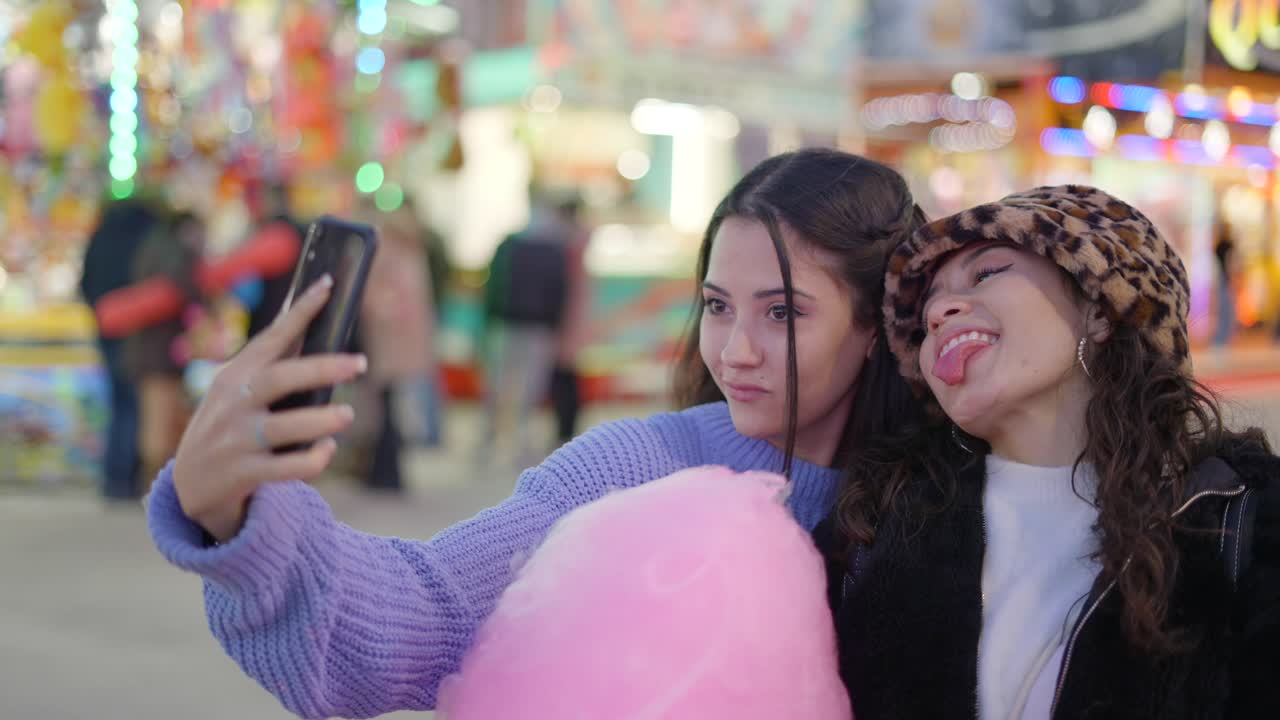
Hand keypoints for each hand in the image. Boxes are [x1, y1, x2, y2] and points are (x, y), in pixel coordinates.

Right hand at [172, 275, 365, 541]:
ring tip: (347, 414)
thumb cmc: (230, 424)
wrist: (191, 484)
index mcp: (236, 375)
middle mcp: (233, 403)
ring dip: (322, 419)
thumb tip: (313, 323)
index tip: (329, 284)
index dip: (302, 310)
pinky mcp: (244, 474)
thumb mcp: (238, 390)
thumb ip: (273, 363)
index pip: (272, 336)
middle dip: (322, 369)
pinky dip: (314, 458)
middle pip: (280, 379)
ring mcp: (237, 440)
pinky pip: (288, 467)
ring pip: (286, 427)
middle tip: (359, 363)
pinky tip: (327, 448)